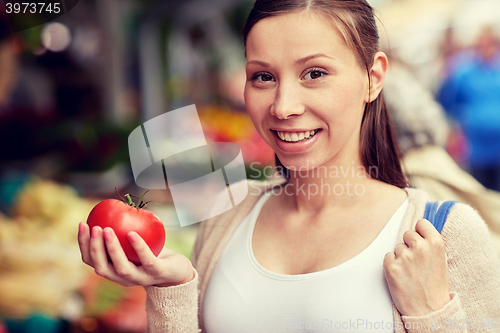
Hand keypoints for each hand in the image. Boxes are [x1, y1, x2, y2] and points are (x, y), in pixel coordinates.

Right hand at [78, 222, 194, 287]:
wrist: (176, 269)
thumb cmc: (151, 252)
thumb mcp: (132, 243)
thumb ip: (119, 232)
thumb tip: (106, 207)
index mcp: (113, 271)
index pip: (91, 261)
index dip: (84, 244)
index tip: (83, 224)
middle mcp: (123, 279)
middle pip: (102, 267)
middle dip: (95, 248)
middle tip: (94, 228)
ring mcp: (140, 278)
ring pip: (121, 267)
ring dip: (112, 249)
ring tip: (108, 229)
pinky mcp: (157, 273)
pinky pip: (147, 260)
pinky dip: (138, 248)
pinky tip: (132, 234)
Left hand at [383, 219, 450, 315]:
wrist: (429, 310)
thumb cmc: (435, 286)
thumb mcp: (441, 260)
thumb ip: (430, 244)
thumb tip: (419, 229)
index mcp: (436, 243)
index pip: (421, 223)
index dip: (420, 232)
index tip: (420, 239)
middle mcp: (420, 247)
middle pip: (407, 234)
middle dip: (409, 245)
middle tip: (415, 261)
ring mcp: (404, 256)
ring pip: (397, 247)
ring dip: (401, 257)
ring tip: (410, 272)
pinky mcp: (391, 266)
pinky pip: (387, 257)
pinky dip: (392, 265)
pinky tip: (401, 276)